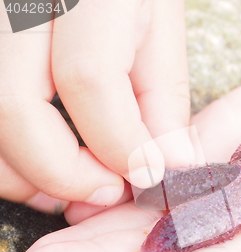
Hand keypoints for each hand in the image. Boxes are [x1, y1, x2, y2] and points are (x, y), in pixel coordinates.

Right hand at [0, 0, 190, 212]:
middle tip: (106, 190)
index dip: (120, 144)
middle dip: (62, 172)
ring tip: (74, 181)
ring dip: (24, 174)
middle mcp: (14, 1)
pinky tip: (39, 162)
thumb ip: (163, 101)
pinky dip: (6, 156)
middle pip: (12, 105)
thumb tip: (170, 168)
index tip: (147, 177)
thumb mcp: (159, 30)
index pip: (88, 77)